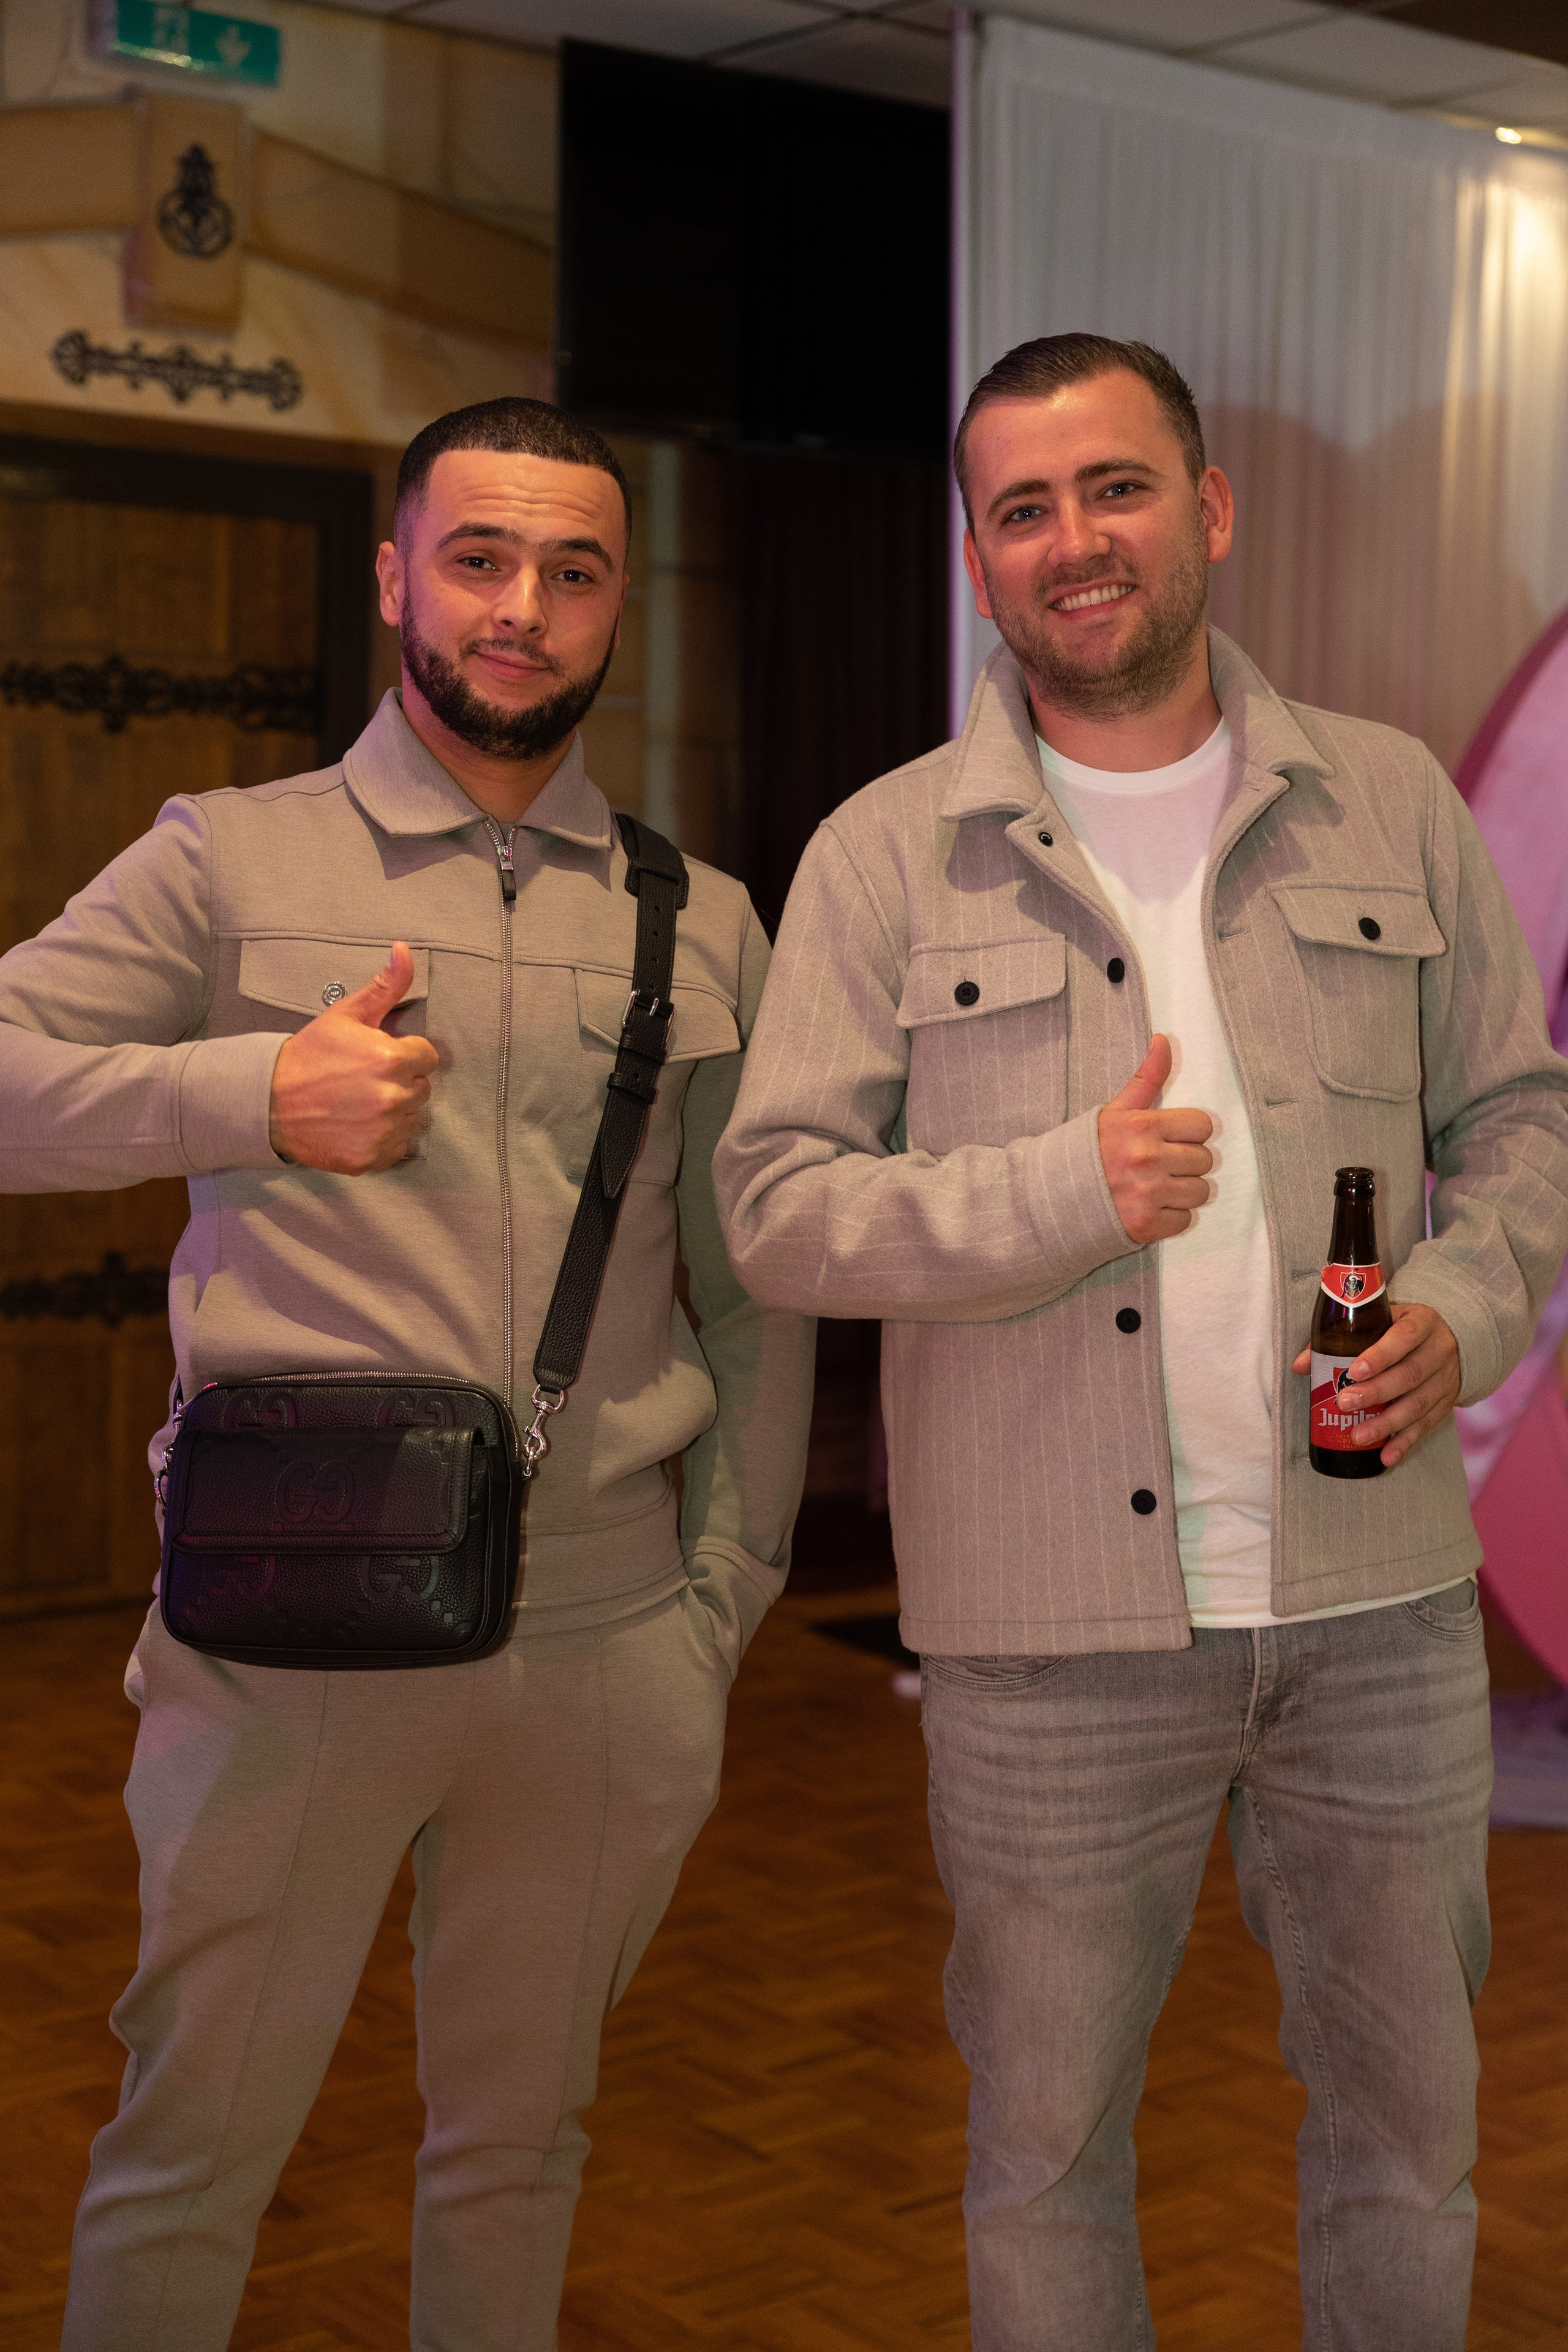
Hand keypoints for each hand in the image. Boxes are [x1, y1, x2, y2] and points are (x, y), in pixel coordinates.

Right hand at [268, 943, 438, 1174]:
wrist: (268, 1102)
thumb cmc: (309, 1055)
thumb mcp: (345, 1015)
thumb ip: (384, 986)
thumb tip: (405, 950)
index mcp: (392, 1059)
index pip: (427, 1056)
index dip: (405, 1054)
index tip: (379, 1057)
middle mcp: (393, 1097)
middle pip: (421, 1089)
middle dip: (400, 1082)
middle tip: (364, 1080)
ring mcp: (383, 1131)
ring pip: (411, 1119)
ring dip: (394, 1112)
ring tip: (359, 1103)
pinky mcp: (372, 1158)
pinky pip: (397, 1149)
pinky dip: (383, 1140)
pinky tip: (357, 1126)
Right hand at [1098, 1035, 1213, 1244]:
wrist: (1051, 1197)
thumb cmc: (1088, 1151)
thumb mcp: (1115, 1110)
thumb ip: (1146, 1078)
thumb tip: (1164, 1039)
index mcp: (1142, 1126)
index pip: (1203, 1126)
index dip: (1188, 1133)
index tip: (1169, 1140)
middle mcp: (1147, 1159)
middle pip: (1205, 1160)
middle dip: (1186, 1163)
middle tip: (1159, 1166)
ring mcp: (1148, 1194)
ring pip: (1200, 1191)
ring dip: (1183, 1191)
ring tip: (1157, 1187)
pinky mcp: (1146, 1225)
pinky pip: (1185, 1220)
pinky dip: (1172, 1217)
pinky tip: (1150, 1207)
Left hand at [1291, 1300, 1460, 1468]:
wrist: (1452, 1342)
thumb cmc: (1402, 1331)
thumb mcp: (1380, 1322)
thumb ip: (1342, 1338)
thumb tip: (1302, 1365)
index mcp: (1421, 1322)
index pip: (1404, 1337)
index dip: (1380, 1355)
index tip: (1354, 1371)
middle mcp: (1438, 1351)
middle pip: (1409, 1374)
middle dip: (1376, 1392)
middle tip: (1345, 1404)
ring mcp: (1444, 1380)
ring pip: (1417, 1404)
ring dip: (1386, 1423)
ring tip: (1358, 1435)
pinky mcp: (1445, 1404)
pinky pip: (1425, 1425)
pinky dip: (1404, 1443)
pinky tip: (1386, 1456)